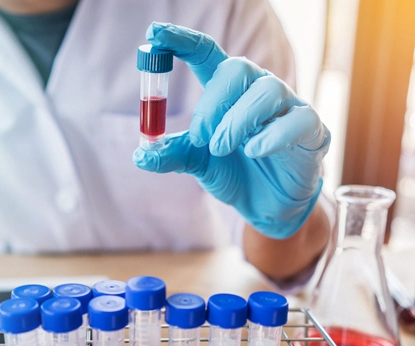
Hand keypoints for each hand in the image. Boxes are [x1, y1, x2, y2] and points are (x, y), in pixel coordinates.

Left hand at [133, 23, 330, 238]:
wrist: (266, 205)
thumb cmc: (234, 172)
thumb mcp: (198, 163)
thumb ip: (173, 154)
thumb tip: (140, 155)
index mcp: (228, 92)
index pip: (206, 53)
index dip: (181, 41)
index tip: (155, 32)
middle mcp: (258, 90)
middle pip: (237, 68)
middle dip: (212, 102)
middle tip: (200, 137)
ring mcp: (287, 107)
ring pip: (267, 91)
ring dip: (236, 122)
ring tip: (220, 149)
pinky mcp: (312, 129)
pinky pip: (297, 120)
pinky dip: (271, 136)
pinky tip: (254, 152)